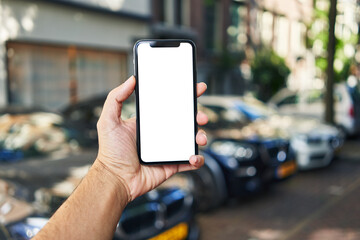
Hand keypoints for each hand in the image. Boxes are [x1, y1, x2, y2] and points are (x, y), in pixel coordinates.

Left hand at [95, 76, 207, 202]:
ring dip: (200, 136)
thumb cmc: (110, 152)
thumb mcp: (109, 120)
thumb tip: (132, 79)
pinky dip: (197, 159)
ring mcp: (169, 149)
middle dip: (199, 116)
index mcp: (151, 122)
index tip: (198, 88)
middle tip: (201, 117)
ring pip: (192, 140)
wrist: (116, 179)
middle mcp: (162, 134)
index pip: (171, 106)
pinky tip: (193, 157)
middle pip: (187, 121)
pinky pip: (191, 161)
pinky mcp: (173, 165)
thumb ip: (116, 97)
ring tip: (200, 138)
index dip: (186, 97)